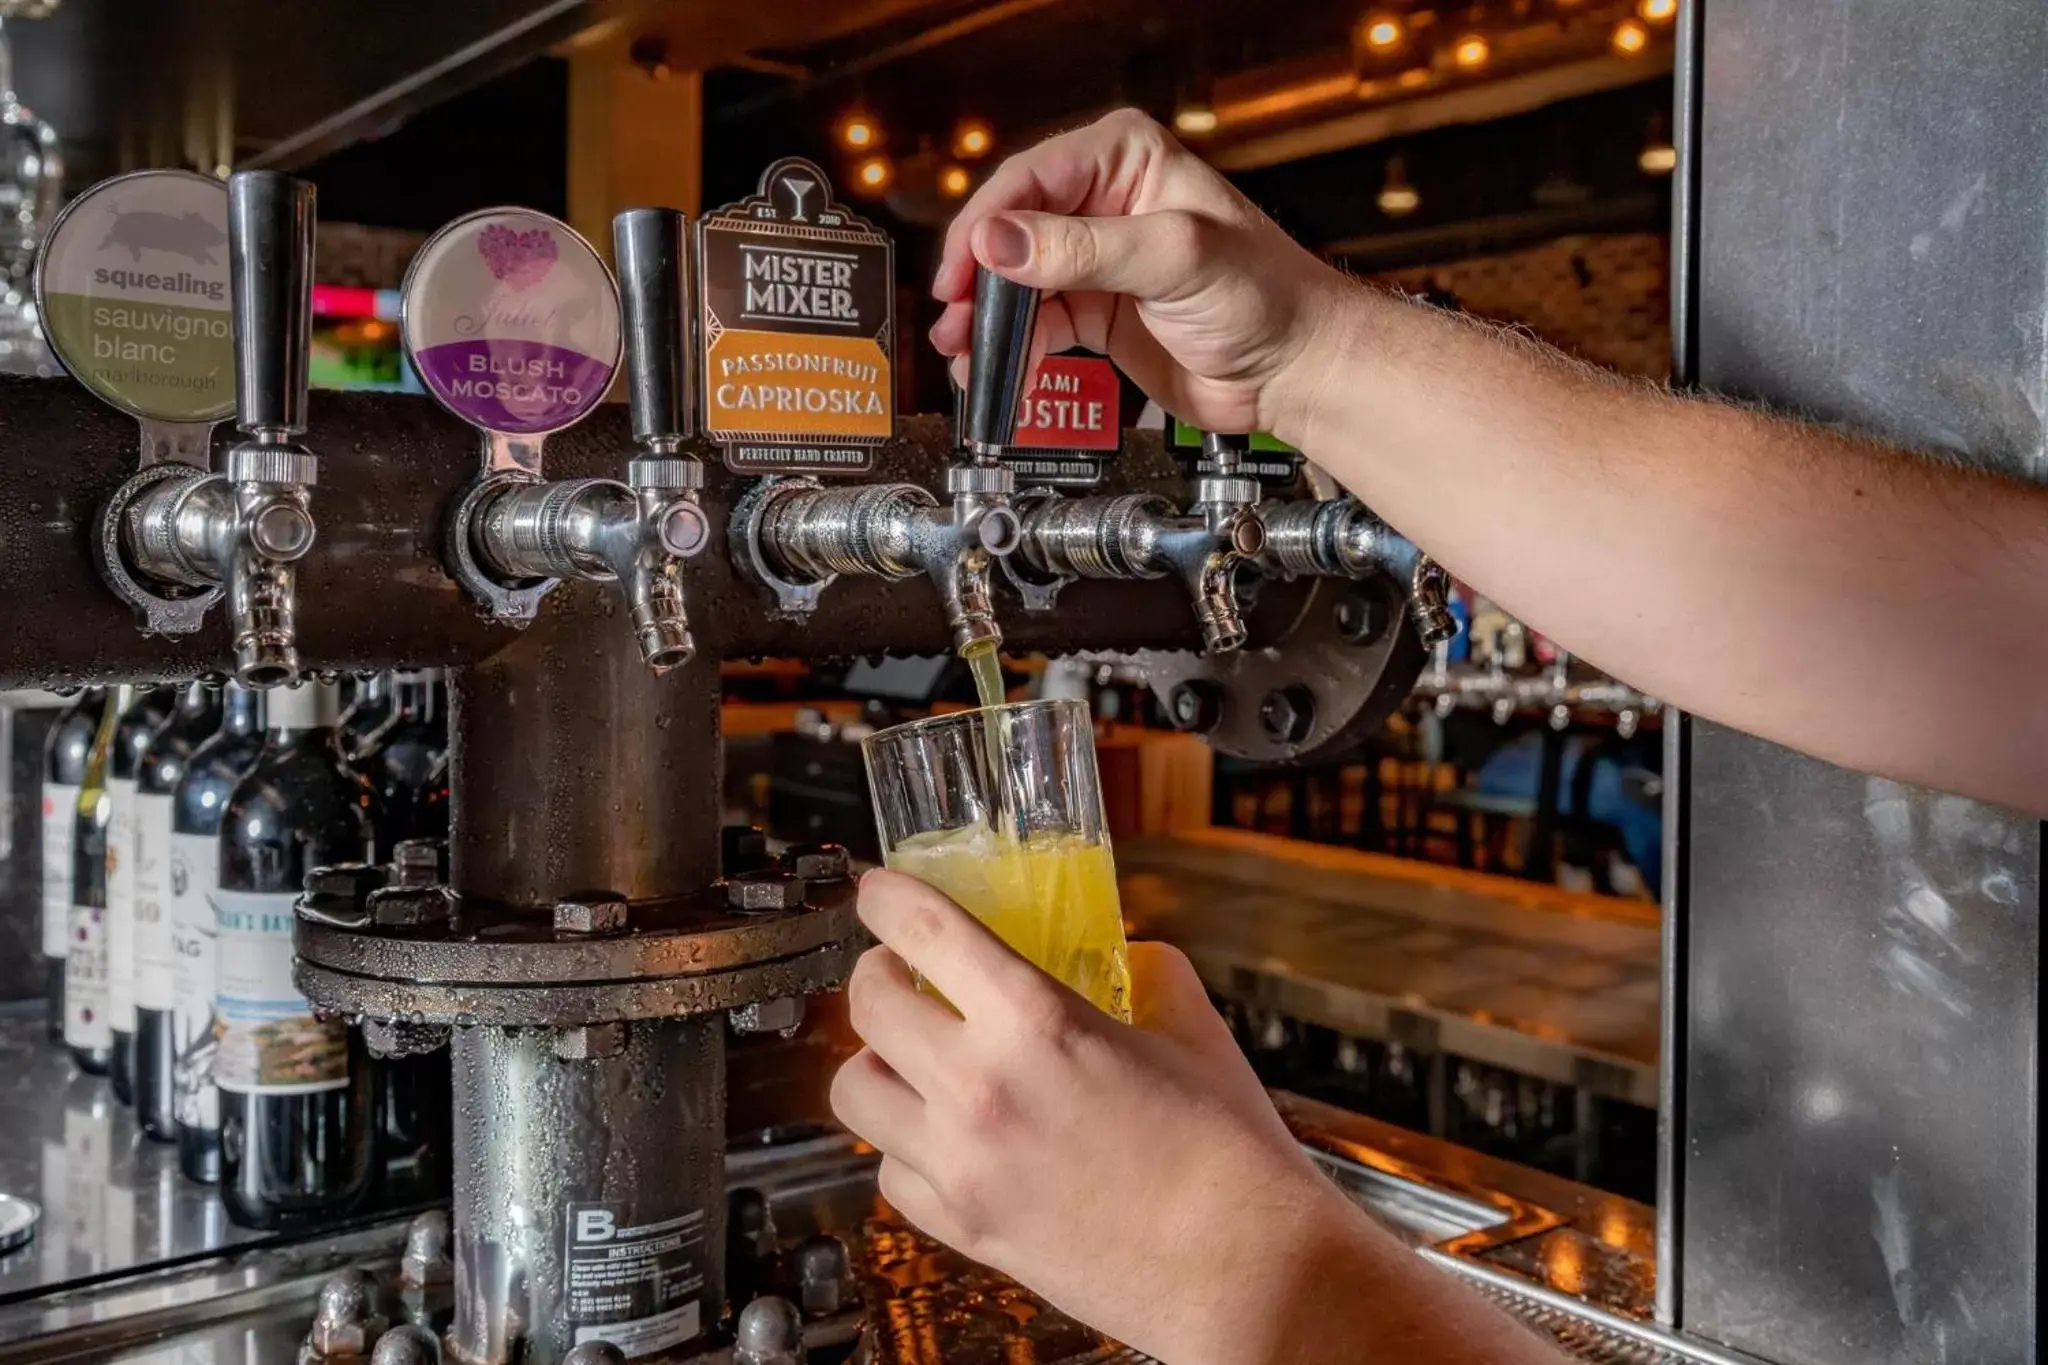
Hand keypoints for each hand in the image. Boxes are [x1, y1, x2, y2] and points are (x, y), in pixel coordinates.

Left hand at [829, 869, 1371, 1364]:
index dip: (887, 899)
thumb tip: (1121, 956)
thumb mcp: (1192, 1030)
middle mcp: (980, 1088)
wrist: (1245, 1271)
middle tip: (899, 972)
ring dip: (876, 1061)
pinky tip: (940, 1135)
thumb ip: (1146, 973)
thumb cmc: (1230, 1157)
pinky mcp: (962, 1227)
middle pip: (869, 1005)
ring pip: (854, 1090)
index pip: (924, 931)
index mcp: (1038, 1022)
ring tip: (910, 1058)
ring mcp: (961, 1164)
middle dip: (877, 973)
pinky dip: (903, 1144)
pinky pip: (890, 1171)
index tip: (880, 893)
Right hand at [930, 108, 1358, 446]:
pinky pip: (1035, 324)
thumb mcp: (1174, 260)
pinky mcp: (1096, 311)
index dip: (988, 226)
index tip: (963, 271)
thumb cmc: (1266, 296)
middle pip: (1011, 232)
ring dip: (984, 319)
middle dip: (977, 279)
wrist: (1295, 369)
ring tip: (964, 352)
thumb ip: (1085, 250)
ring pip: (1015, 282)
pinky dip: (1010, 349)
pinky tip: (996, 371)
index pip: (1031, 181)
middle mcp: (1103, 202)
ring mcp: (1096, 259)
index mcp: (1126, 159)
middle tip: (955, 319)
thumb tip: (1000, 241)